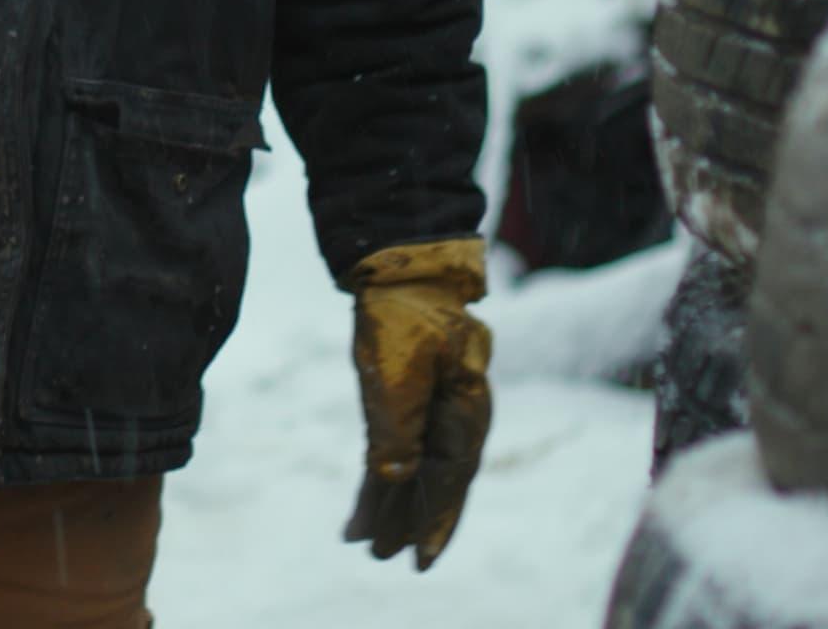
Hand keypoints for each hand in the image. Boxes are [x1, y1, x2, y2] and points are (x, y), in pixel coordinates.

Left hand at [342, 236, 491, 569]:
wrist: (397, 267)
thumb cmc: (404, 314)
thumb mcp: (398, 372)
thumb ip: (397, 428)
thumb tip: (394, 479)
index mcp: (465, 411)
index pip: (453, 480)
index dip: (436, 521)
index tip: (419, 559)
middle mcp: (453, 417)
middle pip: (433, 482)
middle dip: (409, 521)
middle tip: (384, 558)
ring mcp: (431, 409)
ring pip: (412, 470)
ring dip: (390, 505)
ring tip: (365, 542)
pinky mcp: (406, 400)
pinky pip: (396, 449)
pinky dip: (379, 477)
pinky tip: (362, 505)